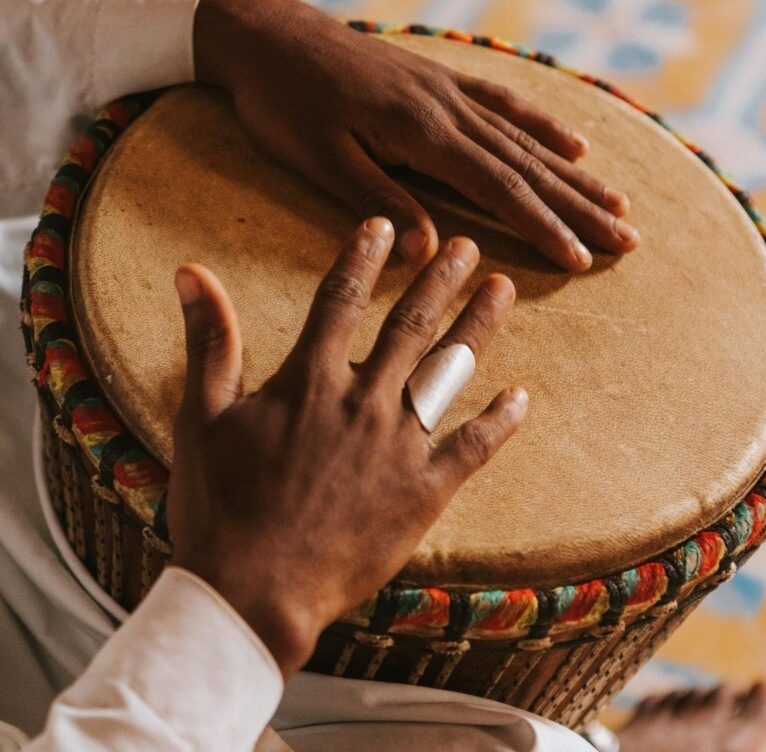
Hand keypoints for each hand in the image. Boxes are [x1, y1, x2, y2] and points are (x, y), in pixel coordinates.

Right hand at [167, 218, 526, 676]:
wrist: (253, 591)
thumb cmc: (221, 505)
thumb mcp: (200, 416)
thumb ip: (208, 341)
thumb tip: (190, 272)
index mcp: (310, 380)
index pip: (342, 298)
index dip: (363, 257)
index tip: (384, 226)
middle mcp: (362, 401)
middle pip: (410, 324)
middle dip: (441, 278)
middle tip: (469, 245)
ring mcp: (399, 445)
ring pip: (449, 370)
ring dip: (478, 326)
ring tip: (502, 289)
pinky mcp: (424, 491)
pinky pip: (473, 448)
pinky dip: (499, 421)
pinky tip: (521, 396)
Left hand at [194, 0, 636, 271]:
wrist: (267, 35)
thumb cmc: (285, 105)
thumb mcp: (323, 162)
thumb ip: (380, 202)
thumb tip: (431, 253)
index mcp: (421, 133)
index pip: (498, 188)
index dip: (543, 226)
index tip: (581, 258)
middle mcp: (448, 109)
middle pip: (527, 165)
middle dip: (579, 206)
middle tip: (628, 238)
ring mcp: (448, 90)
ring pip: (524, 137)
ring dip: (574, 173)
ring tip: (618, 200)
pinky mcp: (439, 79)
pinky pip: (503, 103)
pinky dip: (541, 125)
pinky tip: (571, 142)